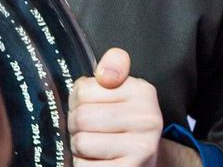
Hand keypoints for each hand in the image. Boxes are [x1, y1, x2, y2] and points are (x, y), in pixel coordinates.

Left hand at [68, 47, 162, 165]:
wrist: (146, 158)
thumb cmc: (126, 120)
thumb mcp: (123, 87)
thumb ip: (113, 66)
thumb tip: (104, 74)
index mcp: (142, 92)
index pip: (84, 89)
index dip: (77, 99)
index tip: (88, 104)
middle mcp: (146, 120)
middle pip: (81, 117)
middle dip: (76, 125)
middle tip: (87, 128)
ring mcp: (140, 150)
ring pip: (81, 143)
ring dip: (79, 147)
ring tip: (93, 145)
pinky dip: (83, 165)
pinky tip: (97, 161)